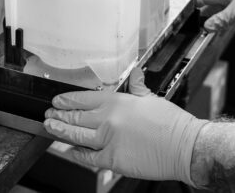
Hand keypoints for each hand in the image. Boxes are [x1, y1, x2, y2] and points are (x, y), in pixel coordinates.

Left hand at [43, 68, 205, 183]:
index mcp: (117, 101)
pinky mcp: (113, 160)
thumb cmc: (171, 124)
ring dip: (60, 131)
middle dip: (59, 115)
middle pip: (76, 116)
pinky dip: (77, 154)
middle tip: (49, 114)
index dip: (67, 100)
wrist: (185, 147)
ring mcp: (109, 140)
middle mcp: (109, 119)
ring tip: (51, 127)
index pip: (84, 98)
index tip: (58, 100)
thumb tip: (135, 74)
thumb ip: (137, 87)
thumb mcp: (151, 98)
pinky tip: (71, 151)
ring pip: (76, 136)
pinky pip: (89, 157)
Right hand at [195, 0, 234, 32]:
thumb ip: (222, 19)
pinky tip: (220, 31)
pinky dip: (224, 24)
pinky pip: (228, 16)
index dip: (194, 8)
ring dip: (214, 23)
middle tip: (197, 31)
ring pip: (219, 13)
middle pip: (209, 7)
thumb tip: (207, 27)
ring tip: (207, 34)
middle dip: (203, 18)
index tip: (187, 20)